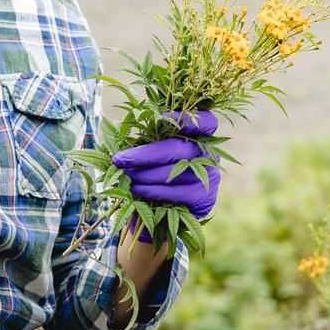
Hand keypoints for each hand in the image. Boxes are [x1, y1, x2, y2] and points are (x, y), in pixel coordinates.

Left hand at [112, 109, 224, 241]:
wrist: (167, 213)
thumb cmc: (159, 173)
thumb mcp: (156, 153)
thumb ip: (151, 140)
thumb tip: (118, 127)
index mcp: (201, 137)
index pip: (207, 122)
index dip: (187, 118)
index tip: (161, 116)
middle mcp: (210, 155)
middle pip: (179, 148)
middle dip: (145, 154)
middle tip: (120, 159)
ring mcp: (211, 177)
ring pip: (174, 171)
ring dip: (145, 174)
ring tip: (125, 175)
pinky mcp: (204, 198)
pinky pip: (175, 192)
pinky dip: (152, 190)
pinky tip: (136, 189)